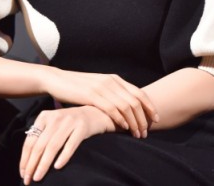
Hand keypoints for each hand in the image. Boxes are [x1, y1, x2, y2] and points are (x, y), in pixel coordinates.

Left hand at [20, 106, 113, 183]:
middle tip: (28, 180)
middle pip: (40, 145)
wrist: (94, 113)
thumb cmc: (70, 123)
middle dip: (32, 164)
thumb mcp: (53, 124)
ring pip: (53, 146)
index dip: (25, 159)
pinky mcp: (82, 128)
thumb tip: (27, 161)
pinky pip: (71, 145)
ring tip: (38, 177)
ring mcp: (69, 122)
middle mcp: (55, 118)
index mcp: (44, 117)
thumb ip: (41, 136)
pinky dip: (63, 157)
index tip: (23, 174)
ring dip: (44, 164)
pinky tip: (57, 167)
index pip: (30, 141)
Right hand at [39, 68, 157, 137]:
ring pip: (126, 106)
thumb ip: (112, 93)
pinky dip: (120, 119)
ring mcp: (102, 87)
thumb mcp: (99, 87)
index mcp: (115, 79)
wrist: (57, 79)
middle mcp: (111, 81)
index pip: (139, 93)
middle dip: (143, 118)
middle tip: (146, 132)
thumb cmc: (77, 86)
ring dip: (134, 122)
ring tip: (137, 134)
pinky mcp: (91, 95)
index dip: (150, 107)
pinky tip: (123, 128)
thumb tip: (126, 107)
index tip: (156, 119)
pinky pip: (111, 108)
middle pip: (136, 101)